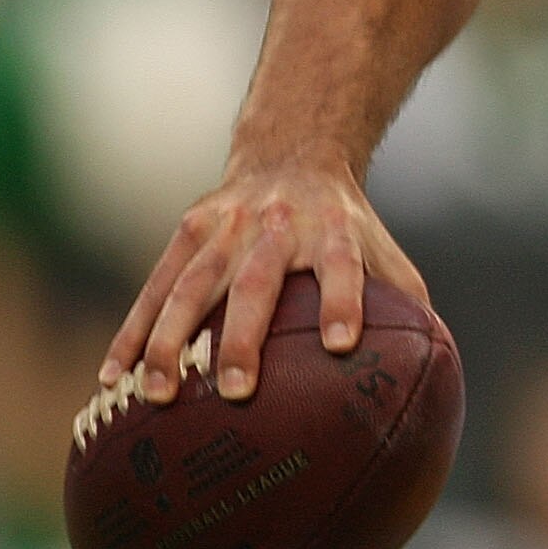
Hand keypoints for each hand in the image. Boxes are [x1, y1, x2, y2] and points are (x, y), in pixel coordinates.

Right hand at [99, 159, 428, 403]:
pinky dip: (132, 331)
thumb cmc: (346, 226)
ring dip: (169, 340)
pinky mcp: (189, 230)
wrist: (292, 154)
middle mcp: (276, 225)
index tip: (343, 344)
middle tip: (235, 392)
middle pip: (256, 282)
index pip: (342, 265)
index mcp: (333, 231)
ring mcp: (226, 226)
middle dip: (242, 337)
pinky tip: (111, 378)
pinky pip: (154, 286)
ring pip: (191, 284)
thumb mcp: (382, 250)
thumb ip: (407, 306)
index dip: (344, 300)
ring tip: (156, 394)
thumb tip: (436, 380)